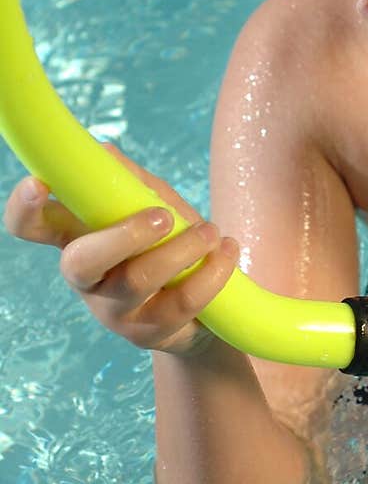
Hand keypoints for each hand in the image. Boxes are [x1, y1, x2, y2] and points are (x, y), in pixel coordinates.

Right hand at [3, 146, 238, 355]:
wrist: (201, 313)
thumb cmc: (167, 245)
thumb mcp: (150, 204)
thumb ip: (127, 179)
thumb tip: (102, 151)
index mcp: (77, 238)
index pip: (32, 226)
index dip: (25, 208)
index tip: (39, 184)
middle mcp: (87, 279)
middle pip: (80, 263)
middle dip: (122, 235)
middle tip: (163, 216)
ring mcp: (114, 310)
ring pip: (137, 281)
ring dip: (182, 249)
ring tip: (211, 232)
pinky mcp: (149, 332)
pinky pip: (180, 302)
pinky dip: (211, 273)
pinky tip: (228, 252)